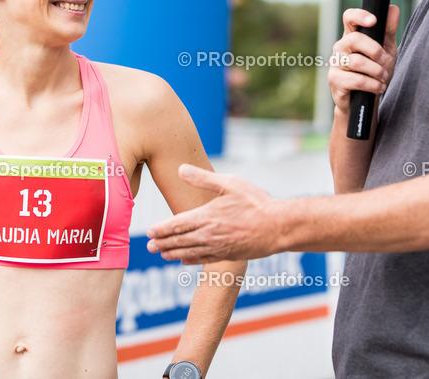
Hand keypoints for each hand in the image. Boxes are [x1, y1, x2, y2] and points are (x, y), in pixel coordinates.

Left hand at [147, 164, 280, 263]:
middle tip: (150, 246)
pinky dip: (191, 260)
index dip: (161, 229)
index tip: (150, 231)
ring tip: (161, 254)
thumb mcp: (230, 183)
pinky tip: (184, 259)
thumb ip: (203, 178)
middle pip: (179, 241)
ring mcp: (218, 247)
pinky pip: (204, 260)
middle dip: (162, 243)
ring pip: (189, 252)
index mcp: (207, 217)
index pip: (176, 225)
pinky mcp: (228, 255)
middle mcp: (209, 235)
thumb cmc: (256, 202)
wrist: (278, 227)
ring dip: (172, 253)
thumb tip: (180, 169)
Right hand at [328, 5, 398, 115]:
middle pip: (354, 39)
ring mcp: (335, 63)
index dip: (359, 16)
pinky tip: (378, 87)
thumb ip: (389, 30)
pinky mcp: (335, 80)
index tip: (373, 21)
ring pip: (356, 61)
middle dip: (375, 50)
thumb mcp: (386, 49)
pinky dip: (372, 84)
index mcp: (351, 36)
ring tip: (383, 77)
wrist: (366, 100)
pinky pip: (356, 80)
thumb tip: (393, 9)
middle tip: (386, 60)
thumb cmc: (374, 72)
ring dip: (377, 71)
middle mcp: (340, 47)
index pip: (349, 18)